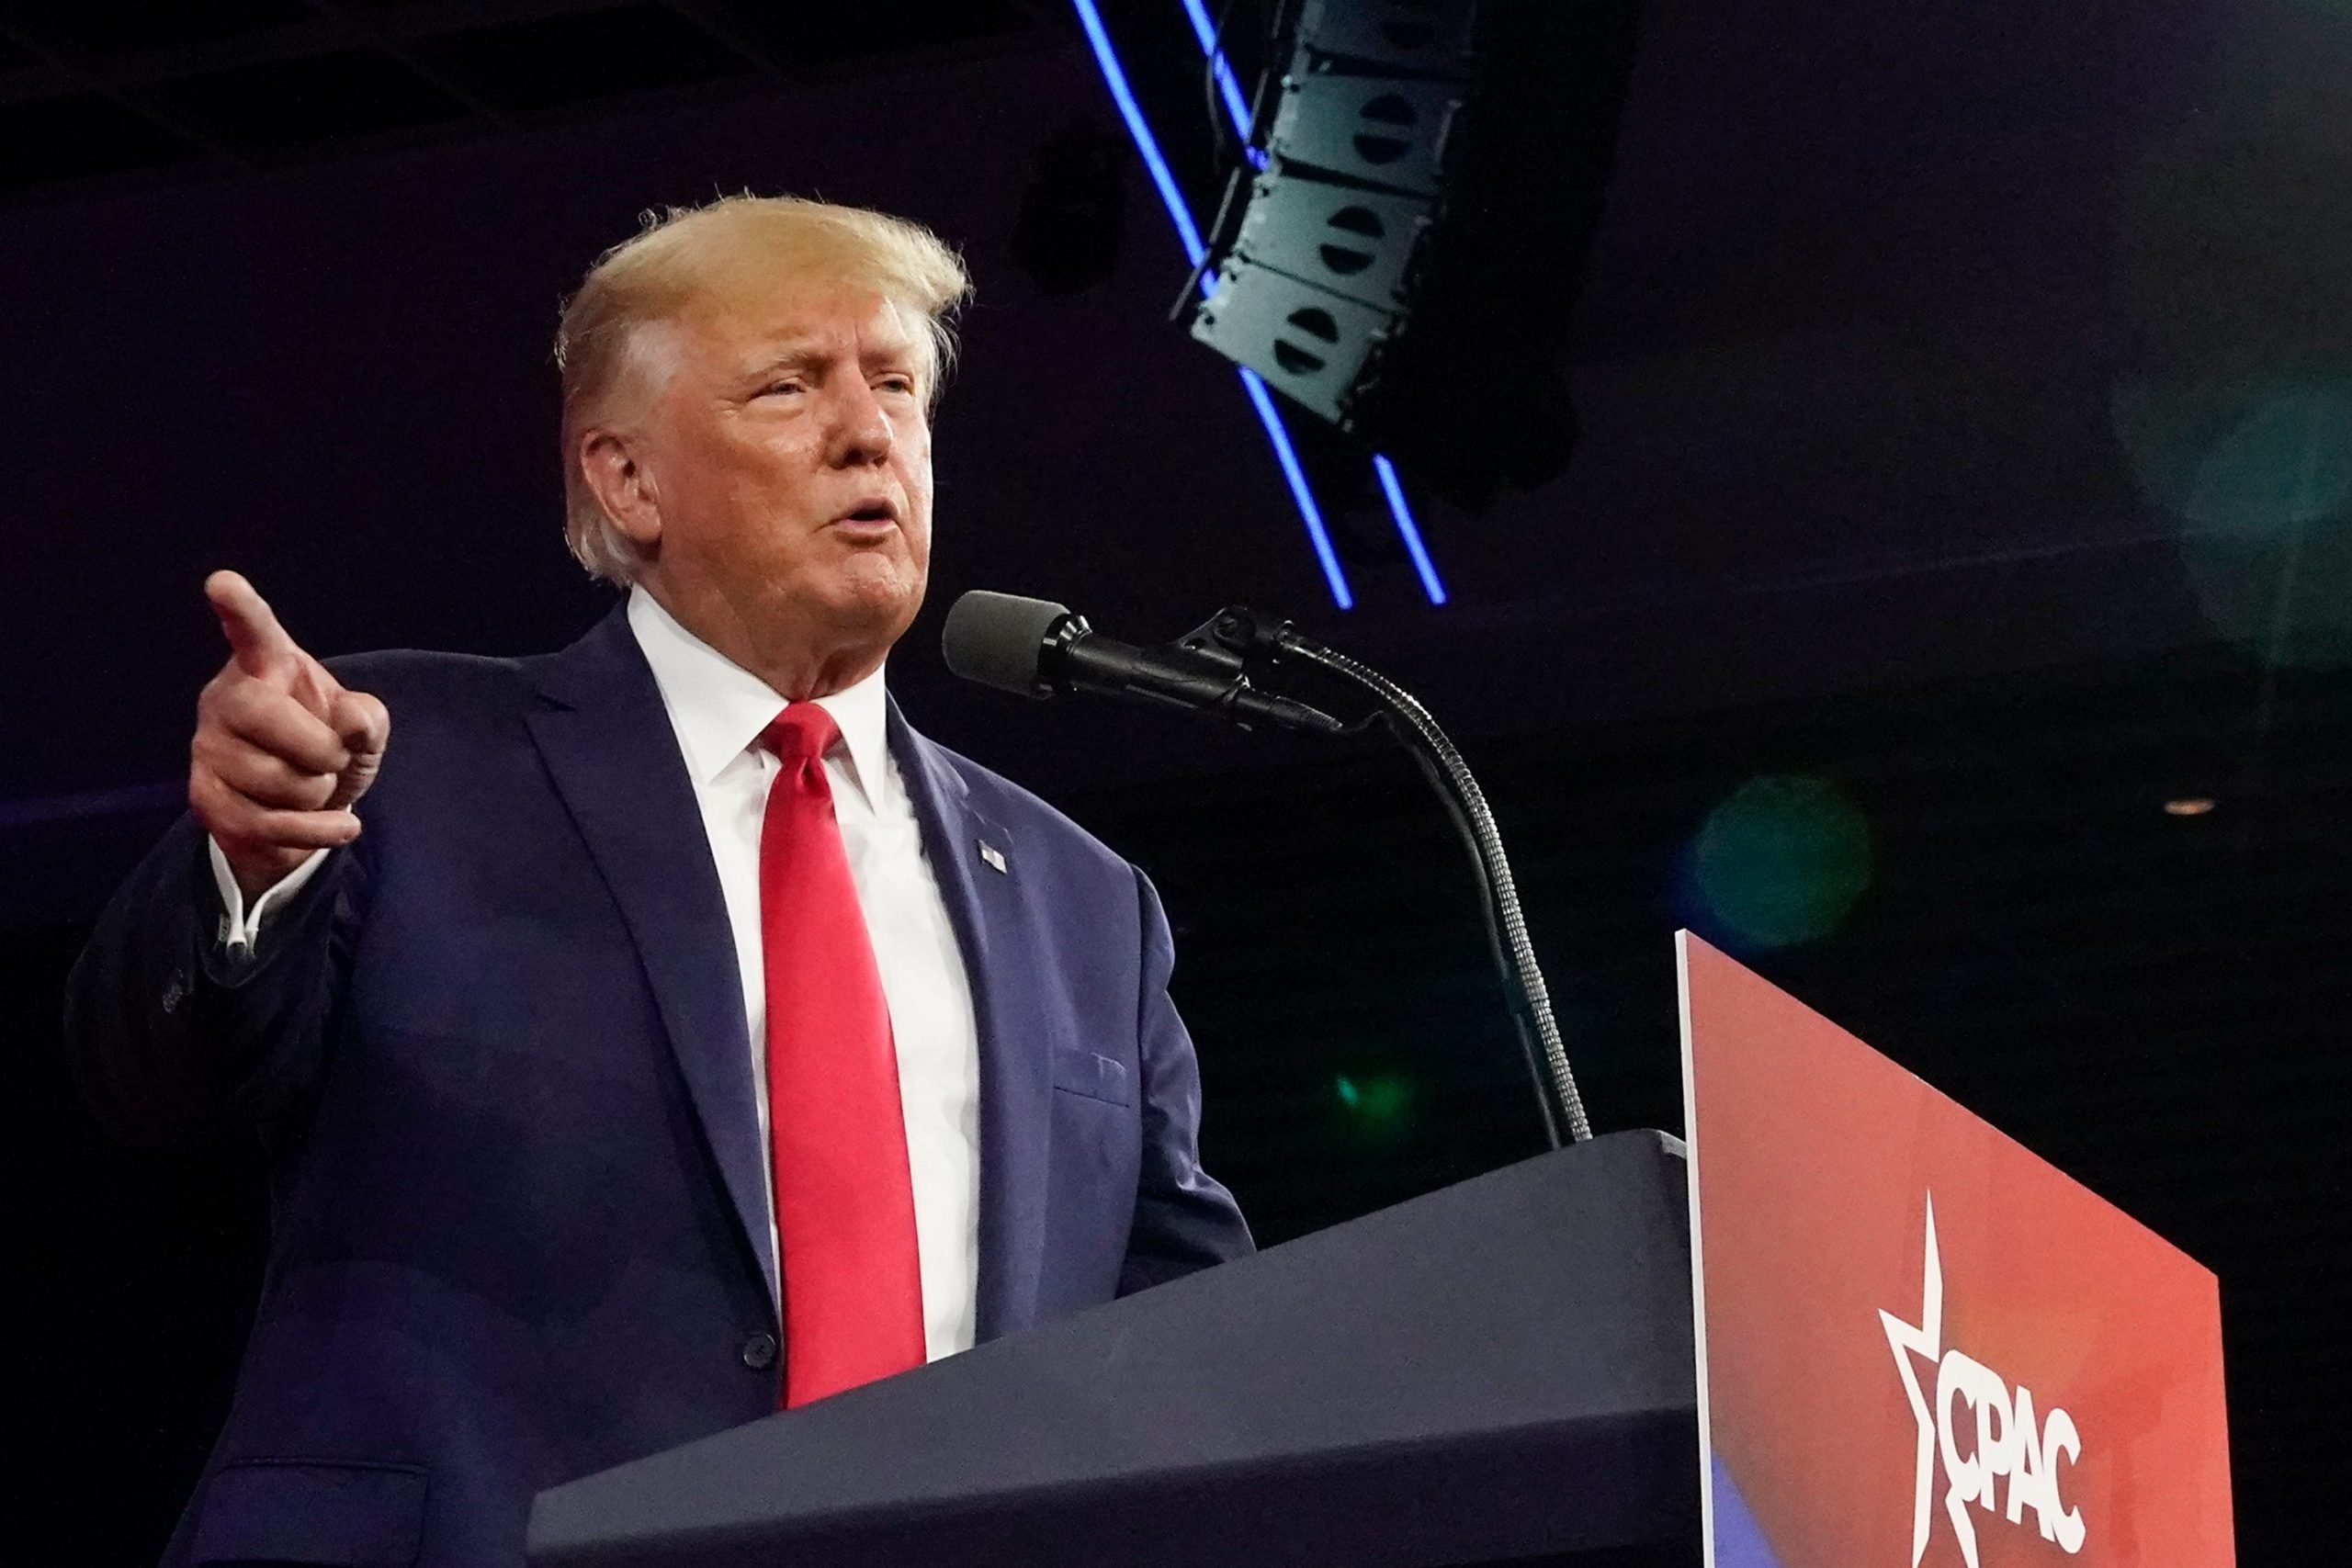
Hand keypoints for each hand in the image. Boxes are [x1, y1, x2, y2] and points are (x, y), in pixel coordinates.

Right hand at [191, 572, 390, 901]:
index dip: (241, 609)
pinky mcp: (205, 798)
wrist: (303, 812)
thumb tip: (350, 721)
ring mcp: (208, 748)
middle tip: (332, 759)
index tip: (223, 583)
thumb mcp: (362, 729)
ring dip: (317, 793)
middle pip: (261, 714)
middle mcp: (225, 699)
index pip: (253, 632)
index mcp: (266, 666)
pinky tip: (340, 826)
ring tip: (316, 787)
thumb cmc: (328, 750)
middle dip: (316, 748)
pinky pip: (268, 824)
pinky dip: (319, 831)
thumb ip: (366, 718)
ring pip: (272, 779)